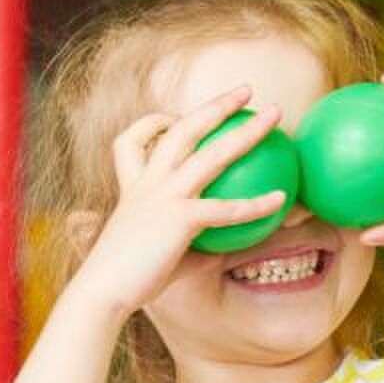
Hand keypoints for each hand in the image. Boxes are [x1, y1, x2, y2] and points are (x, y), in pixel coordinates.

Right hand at [66, 86, 291, 319]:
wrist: (101, 293)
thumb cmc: (126, 280)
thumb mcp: (158, 255)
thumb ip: (192, 248)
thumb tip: (222, 251)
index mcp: (133, 188)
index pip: (132, 142)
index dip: (152, 123)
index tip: (171, 116)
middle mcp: (148, 184)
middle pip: (182, 130)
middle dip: (216, 105)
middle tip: (246, 89)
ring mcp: (163, 197)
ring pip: (210, 153)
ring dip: (246, 130)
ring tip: (277, 114)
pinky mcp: (178, 219)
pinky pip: (225, 207)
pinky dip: (256, 203)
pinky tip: (281, 200)